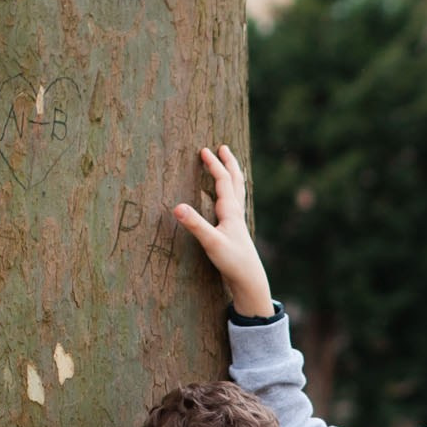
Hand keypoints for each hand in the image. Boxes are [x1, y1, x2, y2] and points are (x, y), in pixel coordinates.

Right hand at [174, 143, 274, 317]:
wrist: (249, 279)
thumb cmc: (232, 261)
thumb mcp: (211, 243)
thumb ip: (195, 225)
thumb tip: (177, 207)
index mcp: (231, 211)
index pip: (222, 181)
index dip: (213, 165)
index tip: (204, 150)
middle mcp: (236, 213)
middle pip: (235, 181)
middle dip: (229, 163)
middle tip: (223, 148)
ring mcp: (238, 221)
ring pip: (237, 191)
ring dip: (232, 175)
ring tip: (229, 165)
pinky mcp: (236, 231)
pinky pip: (235, 203)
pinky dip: (232, 192)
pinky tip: (228, 198)